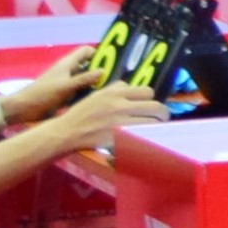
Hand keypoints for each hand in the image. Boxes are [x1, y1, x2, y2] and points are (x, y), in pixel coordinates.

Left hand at [11, 47, 101, 120]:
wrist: (24, 109)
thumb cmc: (43, 95)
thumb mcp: (65, 87)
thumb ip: (84, 79)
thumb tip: (103, 71)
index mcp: (68, 64)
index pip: (86, 51)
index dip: (98, 54)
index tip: (110, 65)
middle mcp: (69, 71)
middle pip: (89, 65)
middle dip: (100, 70)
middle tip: (113, 81)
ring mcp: (67, 83)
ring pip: (86, 79)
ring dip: (95, 84)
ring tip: (108, 93)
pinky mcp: (66, 94)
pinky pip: (81, 91)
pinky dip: (88, 94)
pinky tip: (96, 102)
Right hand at [53, 79, 175, 148]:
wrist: (66, 132)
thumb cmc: (80, 115)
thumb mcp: (96, 96)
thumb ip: (114, 91)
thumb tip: (130, 88)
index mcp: (114, 92)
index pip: (146, 91)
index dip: (150, 99)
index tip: (151, 105)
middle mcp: (120, 105)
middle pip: (155, 106)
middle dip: (161, 113)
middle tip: (162, 118)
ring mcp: (121, 121)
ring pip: (153, 122)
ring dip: (158, 125)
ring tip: (159, 129)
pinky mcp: (120, 137)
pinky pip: (143, 135)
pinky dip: (149, 136)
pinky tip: (149, 139)